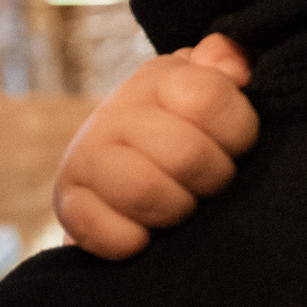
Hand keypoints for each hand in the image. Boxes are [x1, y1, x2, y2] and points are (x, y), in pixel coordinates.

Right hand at [53, 33, 256, 260]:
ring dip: (175, 210)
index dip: (239, 134)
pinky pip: (104, 231)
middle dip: (212, 181)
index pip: (210, 98)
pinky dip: (132, 241)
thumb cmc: (185, 133)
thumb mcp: (213, 91)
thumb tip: (234, 65)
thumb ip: (232, 66)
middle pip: (186, 154)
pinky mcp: (67, 203)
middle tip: (210, 186)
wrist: (120, 179)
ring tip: (181, 209)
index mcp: (160, 78)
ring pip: (144, 191)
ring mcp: (86, 156)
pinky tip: (144, 235)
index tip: (236, 147)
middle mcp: (117, 111)